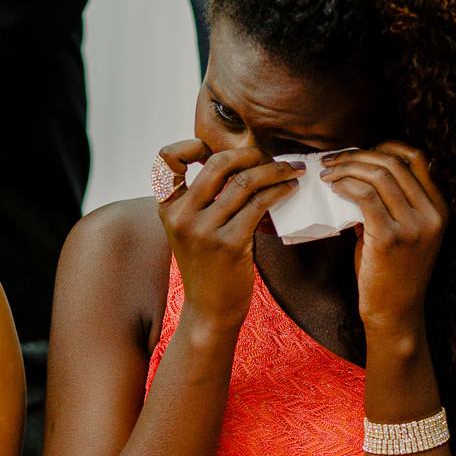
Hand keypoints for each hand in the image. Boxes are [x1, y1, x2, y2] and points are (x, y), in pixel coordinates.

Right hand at [156, 139, 303, 331]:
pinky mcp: (230, 244)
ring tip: (291, 170)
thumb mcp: (189, 229)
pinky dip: (279, 191)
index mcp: (167, 208)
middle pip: (218, 163)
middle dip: (251, 154)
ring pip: (244, 181)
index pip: (165, 160)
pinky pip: (259, 204)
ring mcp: (204, 230)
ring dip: (274, 170)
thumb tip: (237, 162)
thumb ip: (201, 199)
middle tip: (270, 158)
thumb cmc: (207, 267)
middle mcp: (181, 216)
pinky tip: (289, 189)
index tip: (214, 150)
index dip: (189, 146)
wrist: (209, 310)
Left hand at [320, 142, 446, 334]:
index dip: (384, 147)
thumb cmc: (391, 271)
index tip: (357, 152)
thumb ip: (390, 203)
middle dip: (357, 156)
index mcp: (439, 207)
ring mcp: (414, 226)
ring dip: (346, 168)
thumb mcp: (402, 231)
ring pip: (378, 175)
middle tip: (331, 161)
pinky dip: (346, 185)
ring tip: (327, 173)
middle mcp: (432, 213)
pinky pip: (366, 197)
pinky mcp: (391, 237)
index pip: (416, 157)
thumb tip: (357, 173)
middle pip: (394, 162)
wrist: (395, 311)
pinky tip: (333, 187)